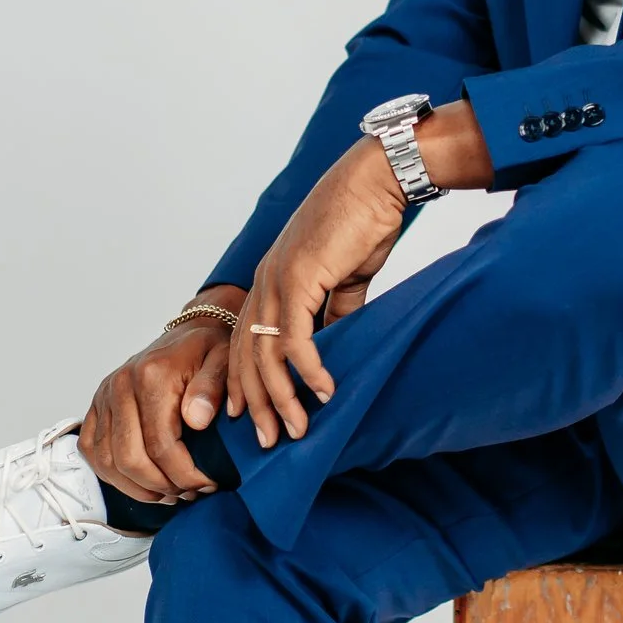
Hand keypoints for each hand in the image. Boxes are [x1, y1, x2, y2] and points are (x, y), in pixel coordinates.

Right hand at [79, 288, 243, 504]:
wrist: (190, 332)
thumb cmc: (209, 349)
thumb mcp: (224, 360)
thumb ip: (212, 388)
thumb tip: (196, 420)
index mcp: (151, 375)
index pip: (161, 444)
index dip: (184, 474)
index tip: (207, 485)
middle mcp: (120, 385)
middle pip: (130, 459)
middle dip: (162, 486)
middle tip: (189, 493)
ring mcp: (103, 396)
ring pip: (108, 461)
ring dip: (138, 487)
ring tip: (169, 493)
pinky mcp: (95, 406)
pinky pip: (92, 451)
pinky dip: (113, 474)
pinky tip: (142, 482)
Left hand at [228, 136, 409, 447]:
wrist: (376, 180)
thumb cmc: (364, 220)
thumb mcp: (346, 276)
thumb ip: (337, 310)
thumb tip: (338, 344)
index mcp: (270, 280)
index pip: (247, 343)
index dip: (246, 383)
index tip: (252, 418)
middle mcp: (264, 282)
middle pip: (248, 357)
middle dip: (258, 404)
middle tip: (271, 441)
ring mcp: (277, 280)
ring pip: (267, 356)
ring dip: (281, 398)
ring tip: (297, 429)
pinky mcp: (299, 279)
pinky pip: (296, 339)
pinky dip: (308, 370)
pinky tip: (324, 391)